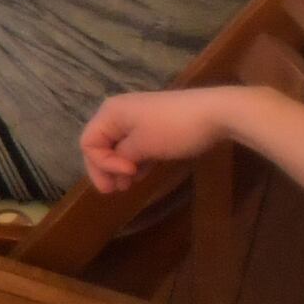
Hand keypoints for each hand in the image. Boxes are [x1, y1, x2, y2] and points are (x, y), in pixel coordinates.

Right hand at [79, 87, 257, 194]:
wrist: (215, 112)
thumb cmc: (174, 129)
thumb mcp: (143, 146)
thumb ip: (121, 158)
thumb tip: (116, 168)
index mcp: (110, 113)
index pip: (88, 143)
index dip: (102, 164)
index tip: (128, 175)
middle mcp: (118, 112)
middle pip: (99, 144)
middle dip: (105, 168)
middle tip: (115, 191)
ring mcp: (136, 117)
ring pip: (117, 146)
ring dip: (119, 167)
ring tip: (128, 186)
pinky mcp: (153, 124)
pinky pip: (133, 144)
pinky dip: (134, 160)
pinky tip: (141, 174)